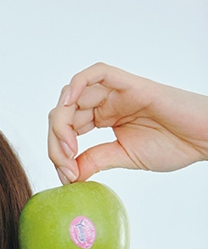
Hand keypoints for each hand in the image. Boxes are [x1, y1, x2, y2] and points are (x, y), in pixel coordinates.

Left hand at [48, 63, 207, 183]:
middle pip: (64, 113)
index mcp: (102, 118)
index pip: (66, 129)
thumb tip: (67, 175)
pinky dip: (77, 84)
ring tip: (68, 147)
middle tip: (65, 165)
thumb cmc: (173, 144)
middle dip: (55, 140)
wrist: (204, 138)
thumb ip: (95, 160)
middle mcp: (105, 102)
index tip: (67, 176)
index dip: (58, 152)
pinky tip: (69, 104)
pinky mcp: (129, 83)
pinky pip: (97, 72)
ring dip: (62, 121)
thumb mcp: (123, 157)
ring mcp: (115, 91)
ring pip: (73, 95)